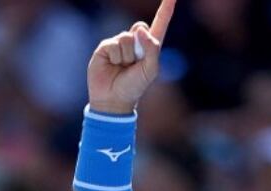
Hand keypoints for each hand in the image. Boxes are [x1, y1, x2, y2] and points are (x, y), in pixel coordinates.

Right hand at [87, 0, 174, 114]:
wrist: (113, 100)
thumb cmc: (134, 87)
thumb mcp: (150, 70)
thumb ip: (151, 48)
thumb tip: (138, 30)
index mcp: (149, 47)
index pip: (159, 23)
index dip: (166, 9)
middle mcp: (134, 42)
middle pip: (140, 27)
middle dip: (139, 44)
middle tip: (134, 63)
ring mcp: (119, 44)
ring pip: (126, 37)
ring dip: (127, 55)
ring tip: (123, 67)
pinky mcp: (105, 47)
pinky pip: (114, 44)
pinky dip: (116, 57)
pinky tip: (113, 66)